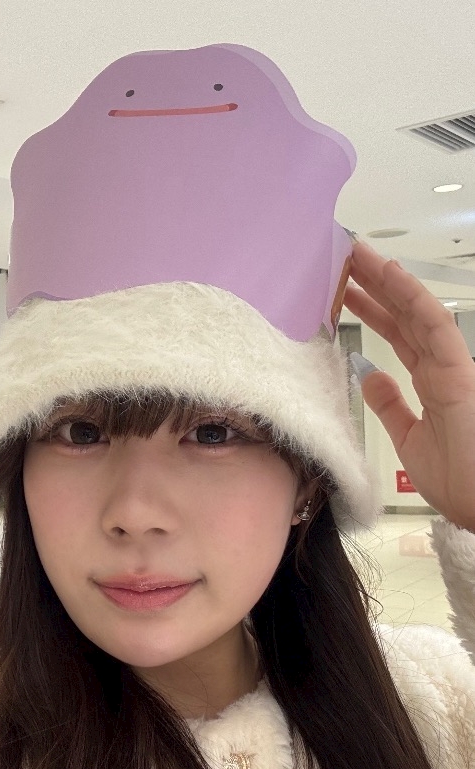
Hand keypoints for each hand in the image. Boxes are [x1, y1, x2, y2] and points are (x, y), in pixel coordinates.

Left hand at [343, 242, 474, 531]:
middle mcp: (443, 368)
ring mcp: (453, 367)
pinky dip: (413, 299)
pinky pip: (435, 328)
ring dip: (387, 281)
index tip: (344, 289)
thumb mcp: (409, 439)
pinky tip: (391, 275)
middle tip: (342, 258)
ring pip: (417, 312)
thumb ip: (390, 405)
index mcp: (433, 382)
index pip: (398, 335)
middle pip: (404, 316)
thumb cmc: (457, 480)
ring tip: (356, 254)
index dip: (373, 309)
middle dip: (374, 286)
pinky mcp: (459, 374)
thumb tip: (369, 375)